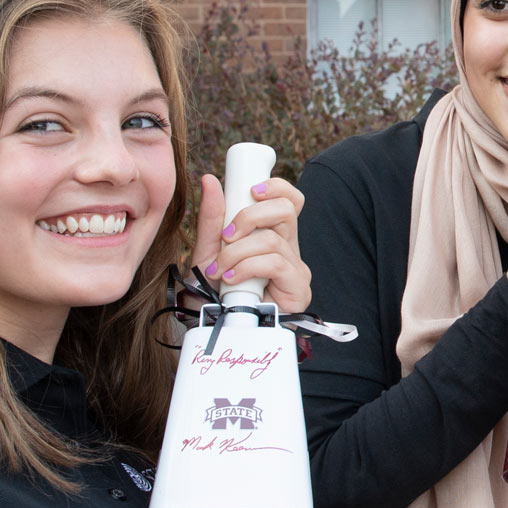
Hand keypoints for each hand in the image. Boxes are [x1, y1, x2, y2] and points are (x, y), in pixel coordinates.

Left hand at [190, 171, 310, 312]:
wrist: (216, 329)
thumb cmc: (216, 292)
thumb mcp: (209, 250)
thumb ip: (212, 218)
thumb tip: (210, 179)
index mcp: (272, 233)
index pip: (289, 199)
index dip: (276, 187)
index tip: (251, 190)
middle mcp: (289, 247)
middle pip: (287, 209)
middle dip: (251, 215)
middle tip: (227, 235)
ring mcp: (295, 267)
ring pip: (273, 239)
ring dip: (238, 251)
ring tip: (221, 269)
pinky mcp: (298, 288)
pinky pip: (276, 263)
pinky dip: (248, 267)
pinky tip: (232, 280)